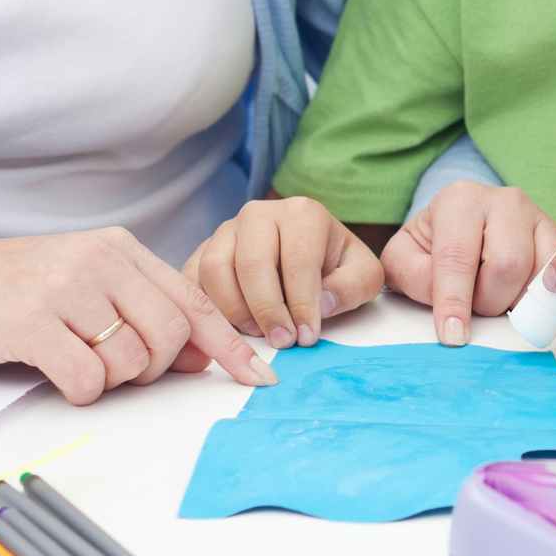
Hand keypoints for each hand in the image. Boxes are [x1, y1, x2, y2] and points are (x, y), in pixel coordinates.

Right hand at [0, 229, 275, 405]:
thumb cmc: (24, 291)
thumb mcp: (91, 286)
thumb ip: (146, 312)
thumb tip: (205, 356)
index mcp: (122, 249)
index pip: (194, 301)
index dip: (230, 345)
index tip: (259, 378)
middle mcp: (100, 261)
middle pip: (170, 336)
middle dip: (154, 368)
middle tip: (118, 366)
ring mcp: (66, 288)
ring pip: (131, 361)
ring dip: (111, 379)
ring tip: (76, 358)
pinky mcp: (33, 322)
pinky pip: (88, 379)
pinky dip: (81, 390)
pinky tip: (56, 371)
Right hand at [183, 197, 385, 349]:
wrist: (310, 257)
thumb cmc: (336, 269)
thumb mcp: (363, 276)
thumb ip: (352, 287)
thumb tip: (320, 304)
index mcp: (302, 213)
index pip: (297, 260)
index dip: (301, 304)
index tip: (306, 336)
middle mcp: (259, 213)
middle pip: (252, 263)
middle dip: (267, 310)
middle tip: (282, 342)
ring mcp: (226, 230)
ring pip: (215, 269)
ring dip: (234, 310)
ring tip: (257, 334)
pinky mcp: (202, 250)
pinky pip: (191, 278)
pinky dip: (204, 307)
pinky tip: (226, 329)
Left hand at [381, 182, 555, 345]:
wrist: (461, 224)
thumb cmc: (431, 245)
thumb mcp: (403, 256)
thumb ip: (412, 276)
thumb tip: (448, 307)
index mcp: (459, 200)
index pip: (457, 256)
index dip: (454, 301)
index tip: (453, 336)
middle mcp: (504, 200)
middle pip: (507, 265)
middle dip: (488, 301)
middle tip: (474, 305)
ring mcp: (537, 215)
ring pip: (537, 274)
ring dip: (514, 300)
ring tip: (494, 296)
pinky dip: (540, 298)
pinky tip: (519, 296)